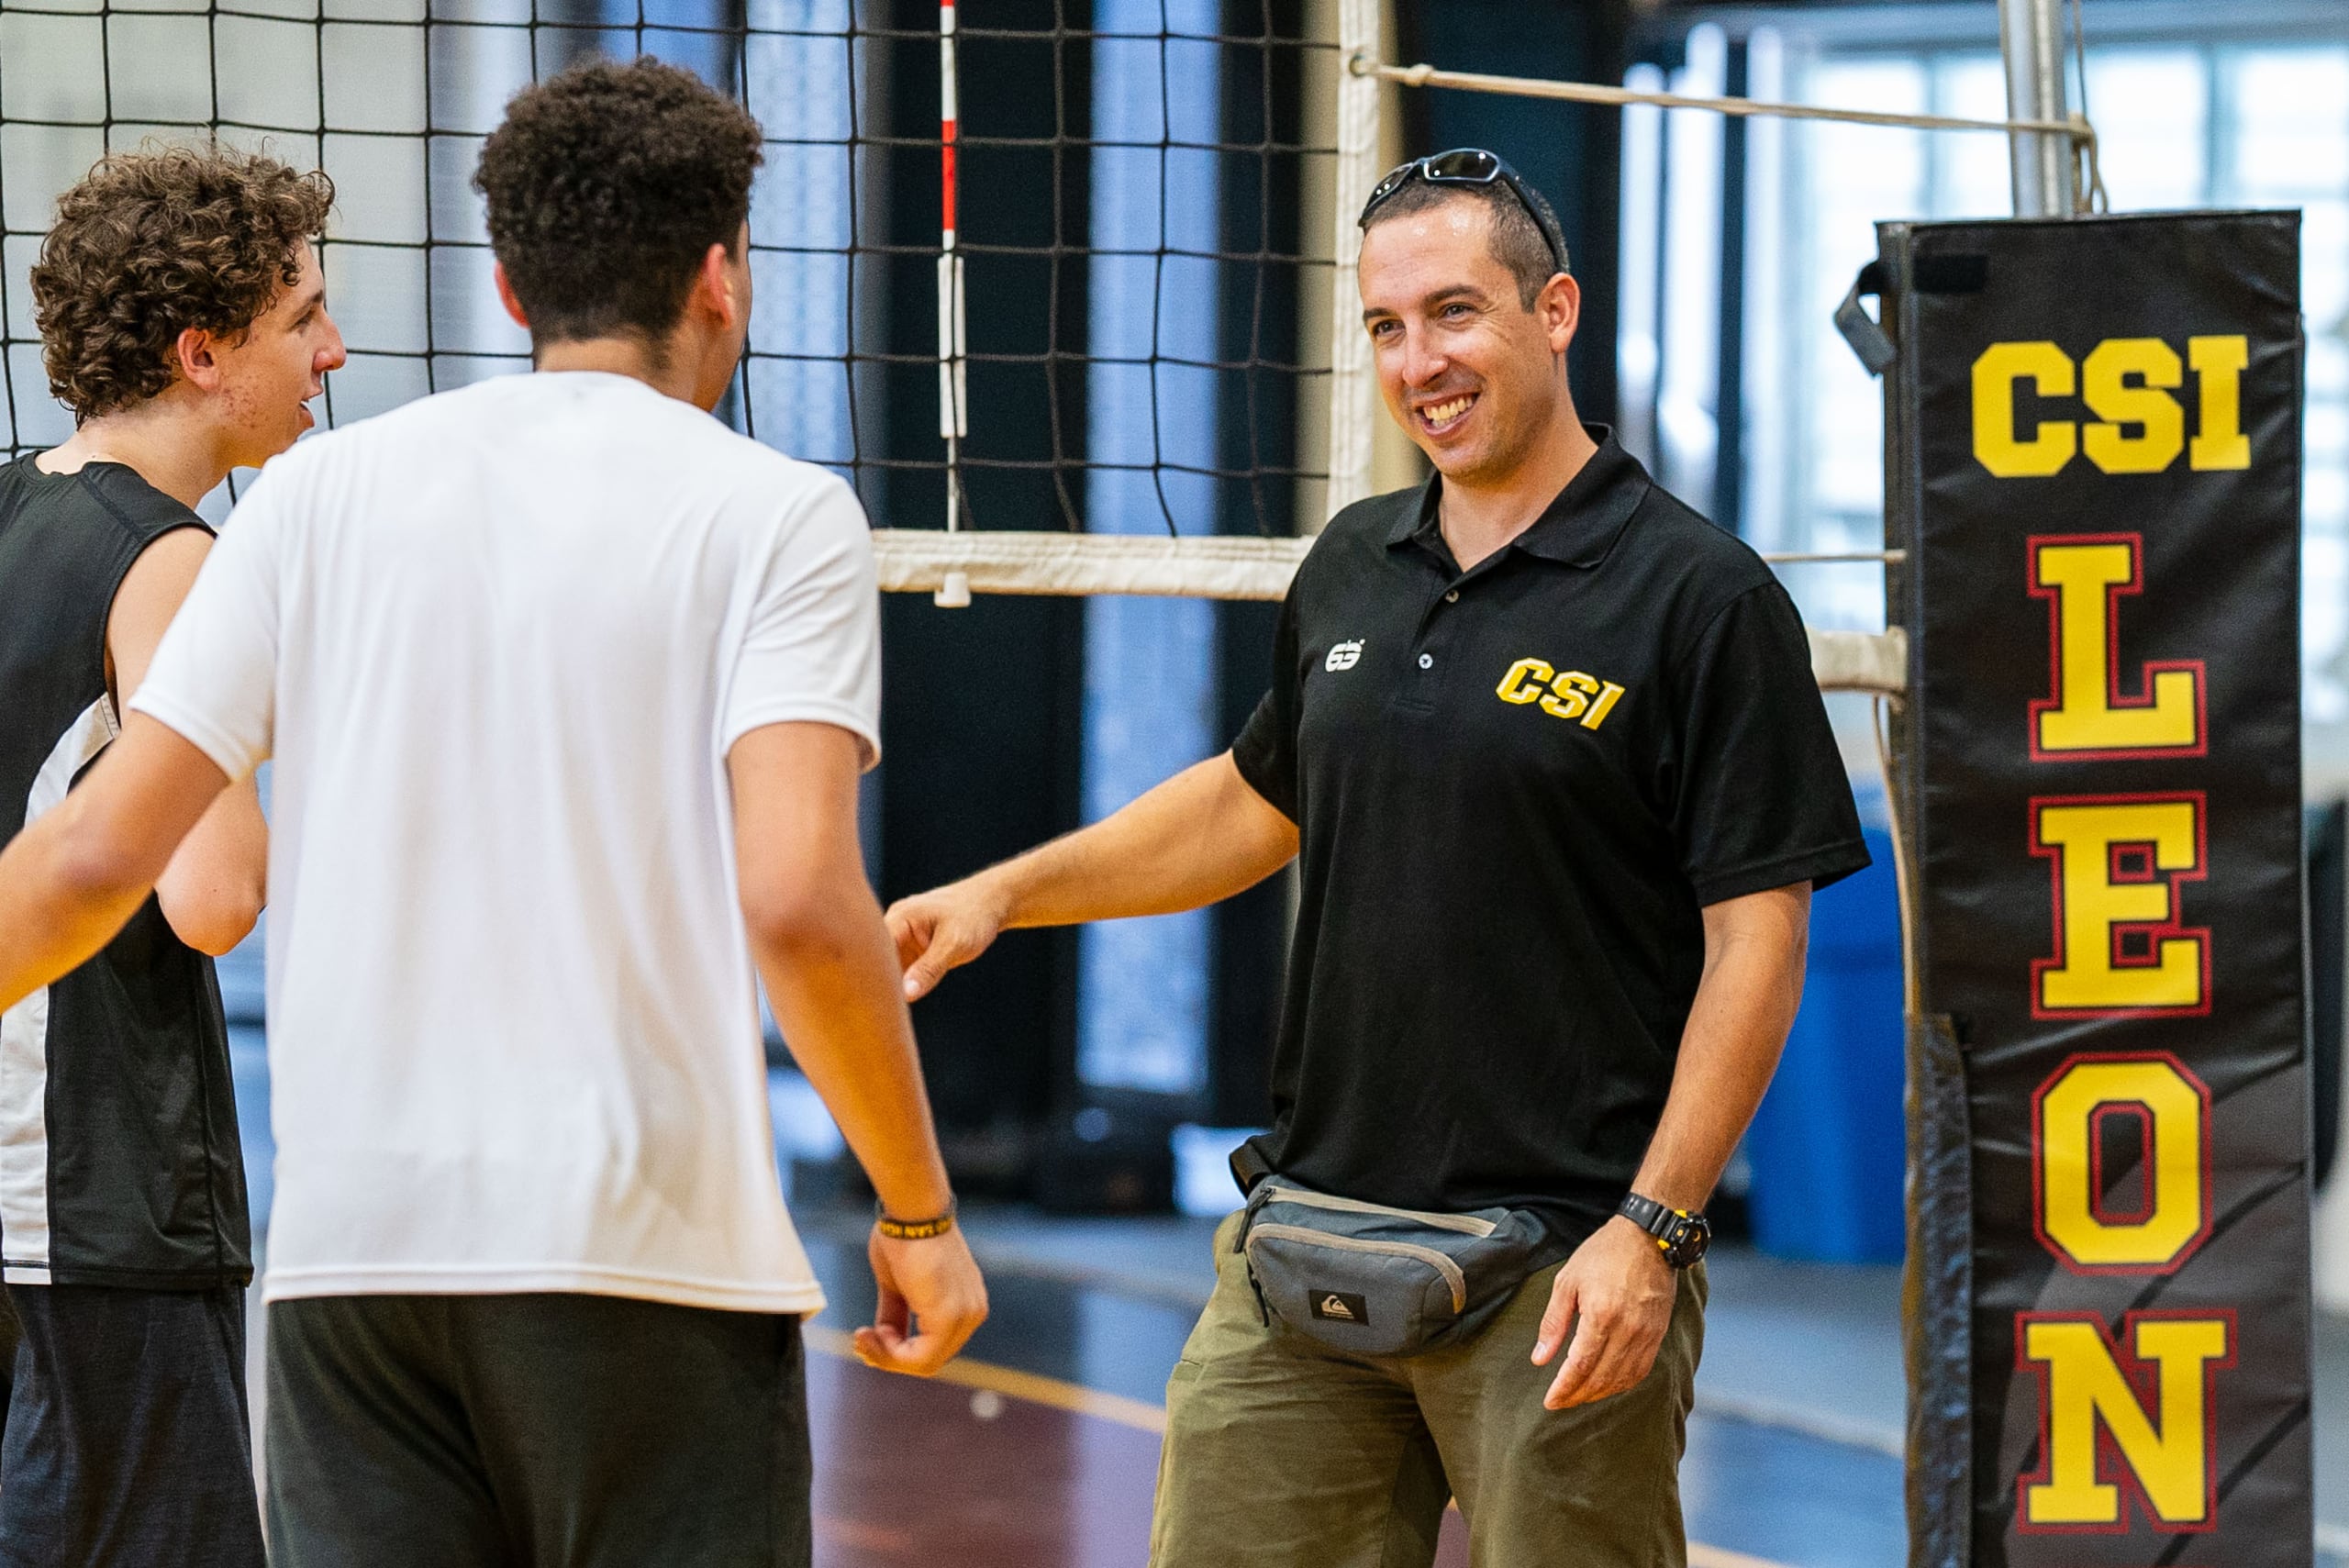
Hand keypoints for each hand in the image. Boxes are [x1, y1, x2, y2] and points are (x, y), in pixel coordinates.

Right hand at [853, 1224, 989, 1376]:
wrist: (911, 1212)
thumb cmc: (903, 1236)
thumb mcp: (898, 1285)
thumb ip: (896, 1314)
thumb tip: (883, 1338)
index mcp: (966, 1302)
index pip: (934, 1343)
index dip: (898, 1349)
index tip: (866, 1334)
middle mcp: (972, 1312)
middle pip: (930, 1357)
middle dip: (890, 1355)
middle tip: (860, 1340)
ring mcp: (965, 1317)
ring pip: (924, 1362)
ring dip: (888, 1356)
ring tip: (862, 1336)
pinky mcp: (949, 1319)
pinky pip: (921, 1359)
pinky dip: (892, 1355)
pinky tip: (871, 1335)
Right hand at [884, 880, 1011, 1000]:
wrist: (993, 902)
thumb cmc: (975, 916)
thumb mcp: (954, 945)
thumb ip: (929, 970)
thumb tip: (906, 994)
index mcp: (901, 916)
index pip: (875, 950)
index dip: (874, 976)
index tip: (880, 1001)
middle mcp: (896, 923)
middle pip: (878, 958)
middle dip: (882, 981)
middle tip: (886, 1008)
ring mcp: (903, 935)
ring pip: (889, 965)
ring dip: (894, 983)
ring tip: (893, 1004)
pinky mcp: (912, 945)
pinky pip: (902, 966)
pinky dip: (905, 981)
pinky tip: (908, 996)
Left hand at [1530, 1216, 1676, 1409]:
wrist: (1649, 1238)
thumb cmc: (1604, 1253)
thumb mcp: (1567, 1281)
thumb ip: (1553, 1323)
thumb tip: (1540, 1357)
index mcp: (1601, 1315)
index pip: (1581, 1365)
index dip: (1564, 1388)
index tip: (1550, 1401)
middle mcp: (1628, 1329)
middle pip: (1601, 1378)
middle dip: (1578, 1395)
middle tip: (1560, 1402)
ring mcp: (1647, 1334)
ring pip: (1622, 1379)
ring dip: (1600, 1393)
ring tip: (1580, 1396)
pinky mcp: (1659, 1333)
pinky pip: (1641, 1370)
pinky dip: (1622, 1383)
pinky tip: (1608, 1384)